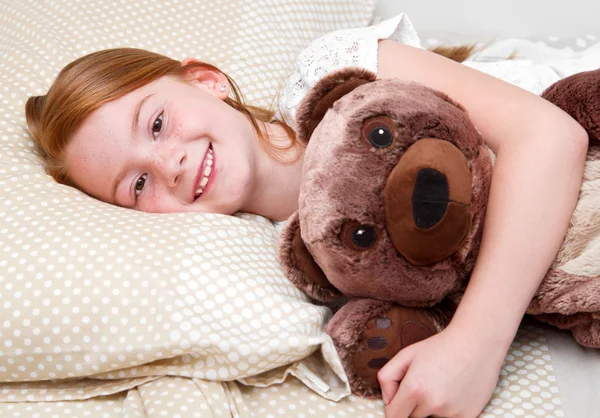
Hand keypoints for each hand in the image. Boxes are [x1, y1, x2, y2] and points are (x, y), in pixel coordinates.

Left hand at [378, 324, 504, 417]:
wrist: (477, 344)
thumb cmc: (440, 346)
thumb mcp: (406, 354)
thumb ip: (387, 378)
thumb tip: (387, 402)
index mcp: (414, 388)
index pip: (394, 416)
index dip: (394, 409)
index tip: (398, 402)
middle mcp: (432, 403)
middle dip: (414, 405)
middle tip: (425, 384)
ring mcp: (451, 412)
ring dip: (432, 407)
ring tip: (442, 385)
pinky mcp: (468, 417)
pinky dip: (448, 409)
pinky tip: (454, 391)